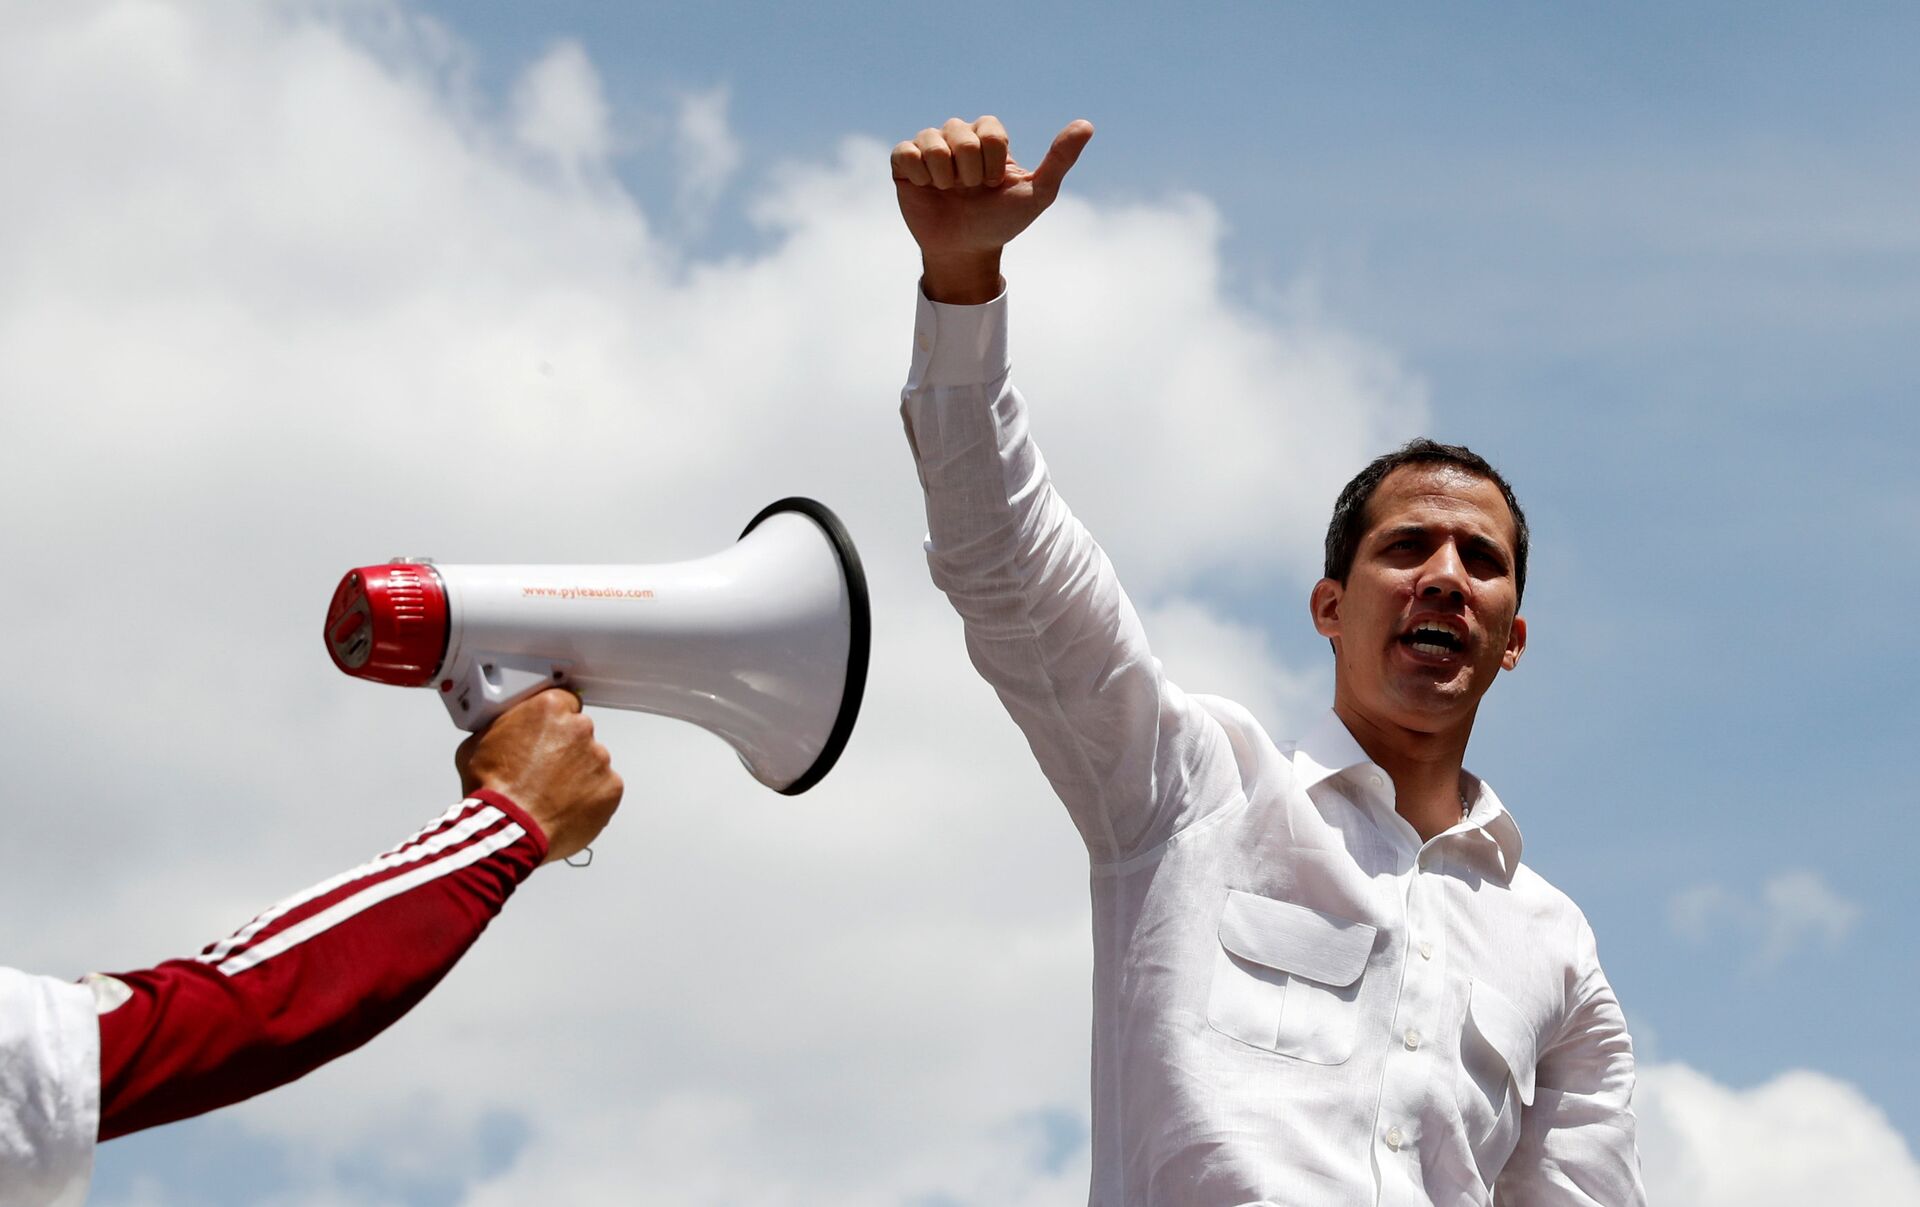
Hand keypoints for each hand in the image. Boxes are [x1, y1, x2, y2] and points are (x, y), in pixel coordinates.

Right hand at [455, 689, 621, 864]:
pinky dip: (590, 798)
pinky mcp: (611, 788)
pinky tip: (565, 808)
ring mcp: (599, 758)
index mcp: (549, 708)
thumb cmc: (493, 789)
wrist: (510, 828)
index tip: (546, 734)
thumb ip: (500, 728)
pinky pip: (603, 789)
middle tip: (542, 771)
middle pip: (578, 732)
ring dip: (577, 774)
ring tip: (550, 794)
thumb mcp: (477, 743)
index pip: (563, 702)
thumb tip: (503, 731)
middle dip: (564, 748)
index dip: (552, 722)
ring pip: (592, 762)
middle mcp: (579, 728)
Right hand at [891, 116, 1093, 303]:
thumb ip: (1060, 159)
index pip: (989, 130)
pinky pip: (906, 152)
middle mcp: (958, 137)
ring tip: (949, 191)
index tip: (994, 185)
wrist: (966, 251)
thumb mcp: (1038, 194)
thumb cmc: (1001, 221)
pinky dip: (919, 174)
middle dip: (970, 171)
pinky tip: (927, 188)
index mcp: (988, 138)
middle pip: (960, 134)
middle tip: (970, 191)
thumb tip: (1087, 125)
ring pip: (932, 142)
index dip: (992, 162)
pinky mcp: (904, 163)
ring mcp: (930, 148)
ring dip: (944, 175)